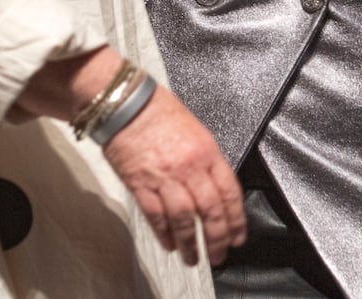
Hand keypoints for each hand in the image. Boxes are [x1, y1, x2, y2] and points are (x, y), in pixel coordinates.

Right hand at [101, 84, 246, 266]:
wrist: (125, 102)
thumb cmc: (157, 110)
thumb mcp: (194, 130)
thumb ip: (204, 159)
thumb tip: (210, 185)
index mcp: (207, 151)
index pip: (229, 192)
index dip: (236, 219)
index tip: (237, 237)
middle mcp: (190, 167)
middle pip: (210, 210)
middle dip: (217, 238)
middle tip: (218, 256)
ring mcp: (165, 177)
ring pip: (184, 219)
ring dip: (190, 243)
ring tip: (192, 258)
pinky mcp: (141, 183)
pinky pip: (156, 215)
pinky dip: (164, 233)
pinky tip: (169, 244)